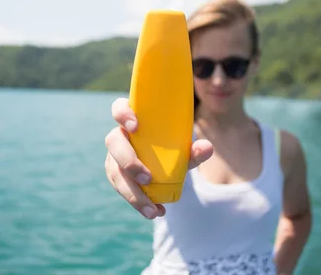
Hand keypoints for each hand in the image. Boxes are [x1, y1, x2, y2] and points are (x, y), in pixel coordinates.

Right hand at [104, 97, 213, 218]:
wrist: (166, 161)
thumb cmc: (172, 146)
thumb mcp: (183, 147)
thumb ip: (193, 149)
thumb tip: (206, 148)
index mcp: (132, 119)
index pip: (119, 108)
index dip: (122, 114)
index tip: (135, 127)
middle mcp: (120, 136)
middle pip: (113, 142)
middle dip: (128, 161)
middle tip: (147, 178)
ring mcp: (115, 156)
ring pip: (114, 171)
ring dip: (131, 192)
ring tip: (151, 209)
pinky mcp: (117, 175)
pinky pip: (122, 189)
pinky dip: (138, 203)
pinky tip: (155, 211)